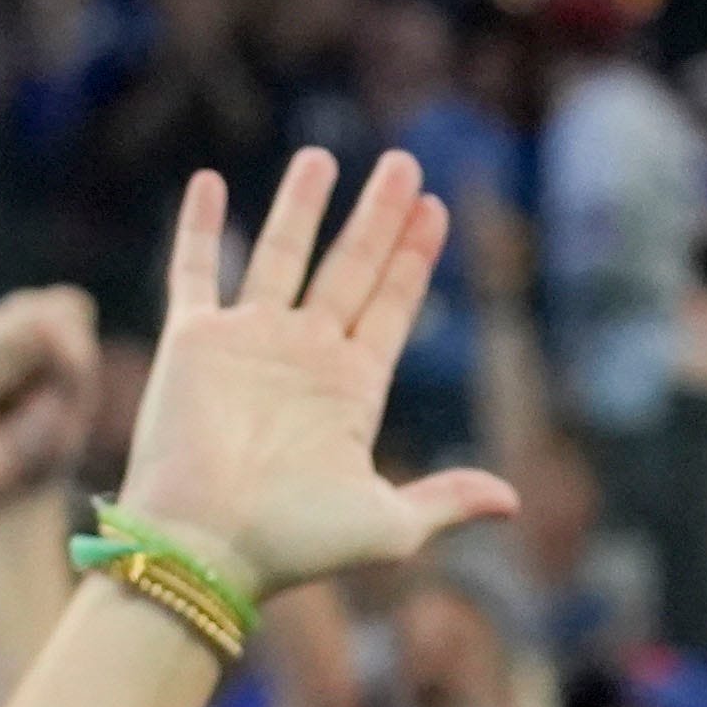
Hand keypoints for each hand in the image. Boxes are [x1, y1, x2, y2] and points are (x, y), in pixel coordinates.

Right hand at [112, 152, 520, 601]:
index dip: (415, 260)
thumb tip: (512, 502)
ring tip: (324, 155)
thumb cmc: (295, 545)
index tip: (437, 210)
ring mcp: (249, 345)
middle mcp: (304, 358)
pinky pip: (196, 271)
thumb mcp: (388, 525)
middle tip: (405, 164)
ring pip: (282, 256)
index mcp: (354, 391)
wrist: (206, 551)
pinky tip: (211, 182)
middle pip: (352, 269)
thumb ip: (446, 499)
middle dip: (378, 218)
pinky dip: (201, 228)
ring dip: (303, 206)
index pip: (393, 308)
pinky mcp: (194, 343)